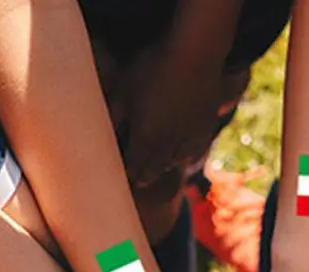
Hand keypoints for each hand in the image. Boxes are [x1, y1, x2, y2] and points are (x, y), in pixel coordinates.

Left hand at [123, 43, 227, 188]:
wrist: (197, 54)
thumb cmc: (154, 65)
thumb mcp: (124, 87)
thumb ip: (114, 114)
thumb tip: (103, 134)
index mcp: (145, 138)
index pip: (133, 167)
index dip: (127, 174)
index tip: (121, 178)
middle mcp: (167, 145)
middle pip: (153, 170)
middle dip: (144, 177)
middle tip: (138, 182)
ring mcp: (188, 139)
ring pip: (174, 163)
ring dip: (163, 169)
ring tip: (156, 170)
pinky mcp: (205, 129)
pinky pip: (193, 153)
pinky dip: (185, 158)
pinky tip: (181, 157)